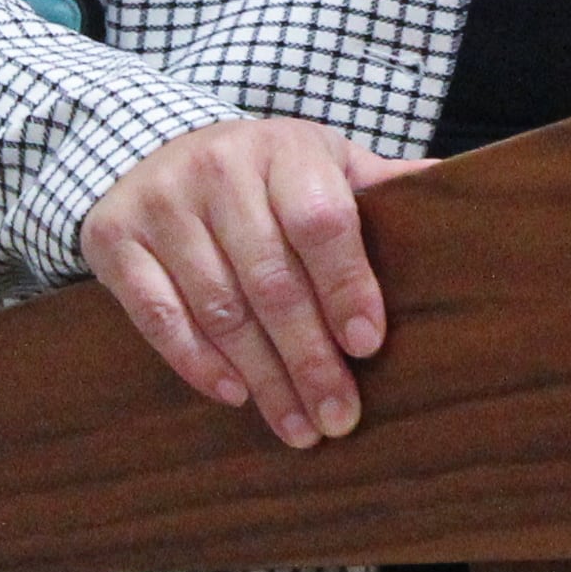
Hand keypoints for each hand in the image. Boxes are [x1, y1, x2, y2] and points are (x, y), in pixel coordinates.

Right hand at [80, 117, 433, 448]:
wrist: (155, 147)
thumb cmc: (265, 172)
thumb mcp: (322, 161)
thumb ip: (379, 183)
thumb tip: (456, 191)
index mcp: (285, 148)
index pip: (321, 221)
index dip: (347, 285)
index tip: (368, 345)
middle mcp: (220, 169)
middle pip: (271, 279)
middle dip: (309, 357)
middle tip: (338, 416)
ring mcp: (162, 202)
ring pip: (219, 307)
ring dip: (262, 376)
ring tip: (297, 424)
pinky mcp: (114, 237)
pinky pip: (158, 314)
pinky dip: (197, 362)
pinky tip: (236, 394)